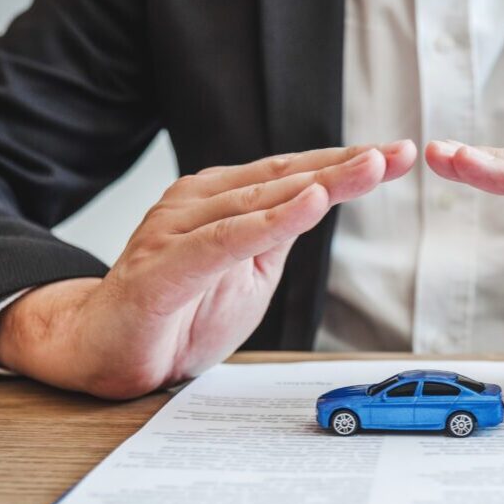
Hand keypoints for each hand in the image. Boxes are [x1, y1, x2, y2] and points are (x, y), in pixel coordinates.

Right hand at [0, 141, 416, 398]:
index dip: (347, 164)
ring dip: (319, 183)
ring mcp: (178, 230)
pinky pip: (224, 241)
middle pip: (285, 178)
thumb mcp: (249, 273)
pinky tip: (309, 206)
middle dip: (347, 166)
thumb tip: (321, 201)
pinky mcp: (164, 268)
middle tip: (398, 154)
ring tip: (370, 167)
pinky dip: (268, 223)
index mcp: (222, 201)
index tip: (397, 155)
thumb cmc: (180, 312)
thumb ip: (278, 237)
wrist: (105, 350)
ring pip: (259, 201)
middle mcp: (200, 203)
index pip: (294, 175)